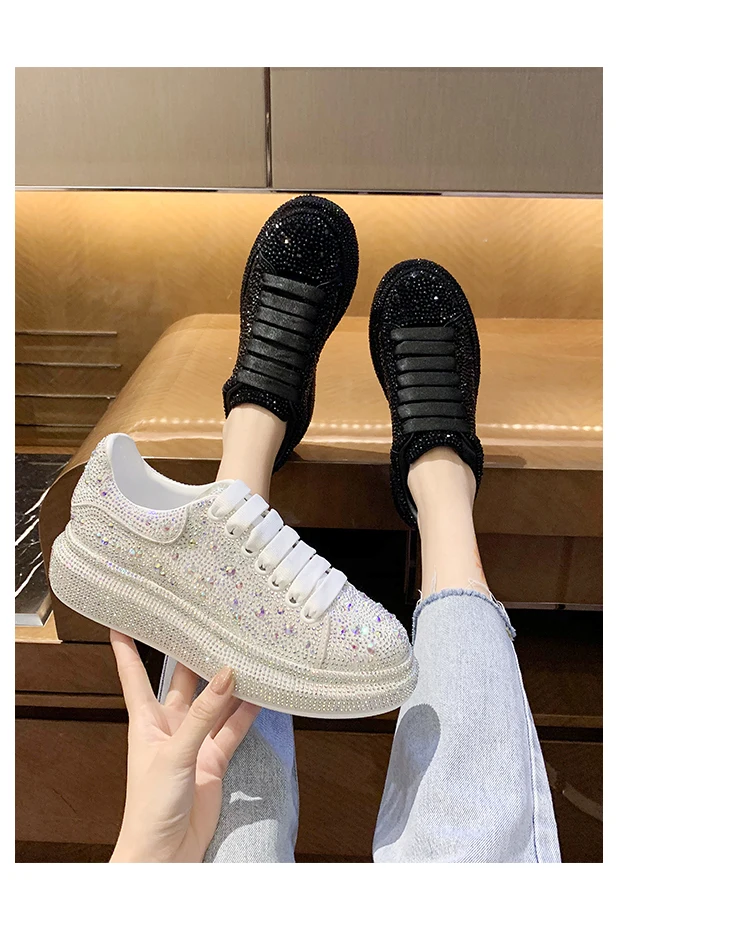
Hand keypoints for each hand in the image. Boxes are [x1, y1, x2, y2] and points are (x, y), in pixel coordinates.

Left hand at [109, 630, 259, 862]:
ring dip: (227, 683)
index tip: (123, 619)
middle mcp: (170, 726)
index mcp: (146, 721)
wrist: (164, 854)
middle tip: (207, 623)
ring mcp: (193, 742)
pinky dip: (246, 712)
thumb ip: (202, 715)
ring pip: (213, 703)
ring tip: (244, 652)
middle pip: (181, 682)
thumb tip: (225, 675)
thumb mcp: (174, 754)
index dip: (127, 648)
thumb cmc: (150, 807)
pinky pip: (232, 729)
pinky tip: (261, 693)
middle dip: (191, 655)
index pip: (134, 675)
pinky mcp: (214, 760)